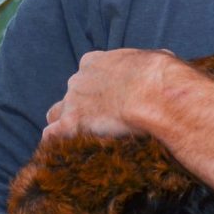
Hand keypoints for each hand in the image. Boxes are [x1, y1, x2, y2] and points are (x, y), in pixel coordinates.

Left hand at [42, 47, 185, 141]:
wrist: (154, 95)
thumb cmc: (161, 77)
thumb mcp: (158, 60)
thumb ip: (149, 67)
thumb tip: (162, 68)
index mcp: (96, 61)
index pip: (87, 71)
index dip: (97, 86)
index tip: (110, 97)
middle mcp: (78, 79)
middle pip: (72, 94)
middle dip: (83, 106)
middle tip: (103, 122)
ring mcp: (71, 102)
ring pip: (55, 113)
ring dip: (65, 124)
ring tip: (82, 140)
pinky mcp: (70, 125)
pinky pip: (51, 135)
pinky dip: (57, 143)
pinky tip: (69, 152)